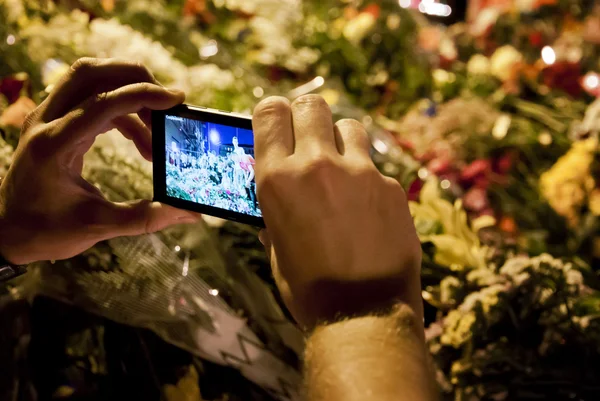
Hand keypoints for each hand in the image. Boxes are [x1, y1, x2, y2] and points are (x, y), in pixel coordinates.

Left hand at [0, 58, 198, 264]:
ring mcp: (45, 117)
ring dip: (128, 91)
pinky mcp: (53, 121)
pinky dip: (121, 109)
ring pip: (89, 77)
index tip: (177, 99)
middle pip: (91, 72)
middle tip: (168, 103)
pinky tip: (140, 139)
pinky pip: (90, 97)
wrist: (6, 231)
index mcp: (53, 146)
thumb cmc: (45, 231)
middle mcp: (45, 122)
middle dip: (136, 78)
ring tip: (156, 127)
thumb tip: (190, 216)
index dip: (143, 95)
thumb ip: (146, 217)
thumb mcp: (98, 226)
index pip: (102, 102)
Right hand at [253, 95, 422, 328]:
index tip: (278, 124)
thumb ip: (276, 213)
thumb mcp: (277, 248)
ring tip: (341, 167)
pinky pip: (375, 168)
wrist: (364, 313)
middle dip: (307, 116)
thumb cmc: (309, 288)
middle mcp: (318, 166)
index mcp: (278, 180)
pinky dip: (367, 179)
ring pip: (349, 127)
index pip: (270, 112)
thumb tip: (278, 202)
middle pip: (312, 105)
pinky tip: (367, 208)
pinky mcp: (392, 187)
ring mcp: (360, 173)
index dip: (273, 114)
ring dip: (340, 141)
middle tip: (309, 137)